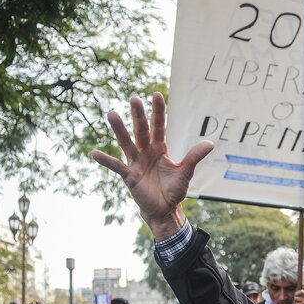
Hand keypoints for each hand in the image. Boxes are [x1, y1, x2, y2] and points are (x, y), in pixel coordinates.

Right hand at [90, 92, 213, 239]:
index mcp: (160, 148)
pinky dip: (105, 160)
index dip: (158, 112)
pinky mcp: (129, 176)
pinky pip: (116, 166)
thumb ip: (194, 157)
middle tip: (134, 98)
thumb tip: (210, 143)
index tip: (157, 94)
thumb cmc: (173, 189)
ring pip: (127, 143)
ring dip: (120, 129)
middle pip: (142, 130)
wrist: (164, 209)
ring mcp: (136, 162)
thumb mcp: (185, 173)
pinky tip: (93, 153)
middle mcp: (146, 152)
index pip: (159, 126)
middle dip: (139, 115)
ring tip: (112, 114)